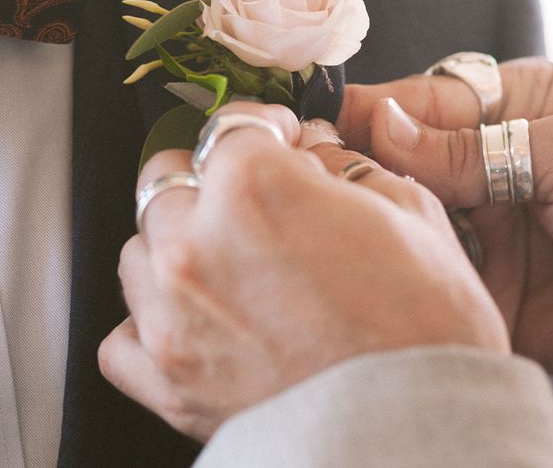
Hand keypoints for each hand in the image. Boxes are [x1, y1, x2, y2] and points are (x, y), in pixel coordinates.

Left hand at [98, 102, 507, 440]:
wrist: (424, 428)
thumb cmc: (428, 325)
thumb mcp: (407, 210)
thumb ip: (343, 164)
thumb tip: (312, 149)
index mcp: (254, 188)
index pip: (231, 124)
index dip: (264, 126)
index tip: (277, 138)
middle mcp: (196, 246)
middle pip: (170, 177)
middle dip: (215, 177)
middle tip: (256, 198)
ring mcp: (172, 318)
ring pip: (141, 248)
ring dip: (180, 242)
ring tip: (233, 262)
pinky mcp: (168, 383)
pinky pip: (124, 336)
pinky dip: (153, 320)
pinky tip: (198, 318)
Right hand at [338, 57, 552, 388]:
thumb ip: (475, 145)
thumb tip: (384, 124)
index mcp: (513, 108)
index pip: (423, 100)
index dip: (371, 110)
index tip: (318, 126)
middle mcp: (487, 162)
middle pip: (401, 156)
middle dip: (361, 165)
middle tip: (319, 178)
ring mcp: (481, 223)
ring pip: (405, 211)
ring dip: (375, 216)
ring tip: (337, 221)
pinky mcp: (480, 279)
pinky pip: (426, 267)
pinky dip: (400, 265)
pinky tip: (372, 265)